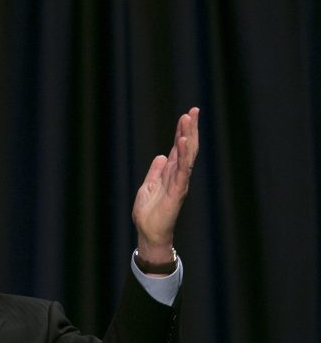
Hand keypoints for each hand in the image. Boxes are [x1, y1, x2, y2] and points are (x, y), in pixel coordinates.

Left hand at [132, 107, 199, 265]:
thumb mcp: (149, 185)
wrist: (148, 232)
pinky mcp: (176, 191)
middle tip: (194, 111)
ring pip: (186, 156)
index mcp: (171, 173)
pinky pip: (181, 171)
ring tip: (188, 120)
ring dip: (188, 137)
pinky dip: (183, 156)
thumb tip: (161, 156)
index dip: (183, 131)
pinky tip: (183, 141)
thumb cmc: (149, 212)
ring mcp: (179, 183)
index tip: (187, 114)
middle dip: (191, 129)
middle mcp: (178, 175)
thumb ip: (156, 171)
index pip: (179, 148)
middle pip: (187, 148)